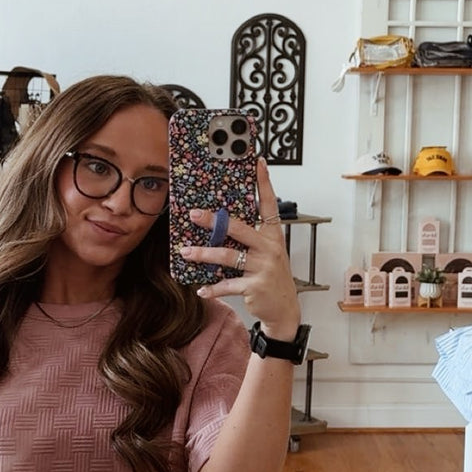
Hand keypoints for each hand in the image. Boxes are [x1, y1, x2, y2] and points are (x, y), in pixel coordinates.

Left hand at [180, 157, 301, 338]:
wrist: (285, 309)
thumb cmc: (271, 276)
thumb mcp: (267, 253)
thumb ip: (250, 238)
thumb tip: (221, 223)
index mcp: (273, 236)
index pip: (268, 204)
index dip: (264, 183)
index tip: (258, 163)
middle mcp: (270, 248)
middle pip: (239, 228)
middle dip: (214, 222)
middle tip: (194, 215)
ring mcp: (263, 267)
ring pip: (228, 256)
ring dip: (204, 254)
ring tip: (186, 252)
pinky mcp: (254, 286)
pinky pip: (228, 285)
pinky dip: (212, 288)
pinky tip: (200, 289)